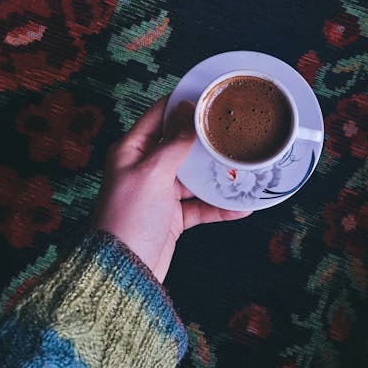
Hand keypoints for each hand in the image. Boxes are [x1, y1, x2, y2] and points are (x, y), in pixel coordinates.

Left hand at [94, 96, 251, 281]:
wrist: (124, 272)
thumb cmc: (129, 218)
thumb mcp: (153, 174)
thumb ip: (174, 144)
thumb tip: (187, 112)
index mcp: (131, 151)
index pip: (158, 116)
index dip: (181, 103)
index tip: (207, 95)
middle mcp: (144, 168)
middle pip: (180, 145)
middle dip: (205, 140)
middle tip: (232, 130)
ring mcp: (159, 193)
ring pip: (193, 177)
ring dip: (216, 175)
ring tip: (242, 168)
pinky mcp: (171, 217)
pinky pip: (199, 207)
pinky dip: (218, 207)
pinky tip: (241, 206)